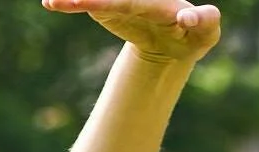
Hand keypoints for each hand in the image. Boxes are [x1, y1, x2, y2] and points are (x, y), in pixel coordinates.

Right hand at [41, 0, 222, 62]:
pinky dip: (69, 1)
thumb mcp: (207, 32)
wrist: (173, 40)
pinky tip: (51, 2)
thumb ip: (205, 21)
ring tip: (53, 0)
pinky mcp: (106, 5)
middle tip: (70, 0)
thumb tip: (189, 18)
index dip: (117, 3)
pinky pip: (86, 1)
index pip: (135, 1)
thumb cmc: (195, 34)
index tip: (90, 4)